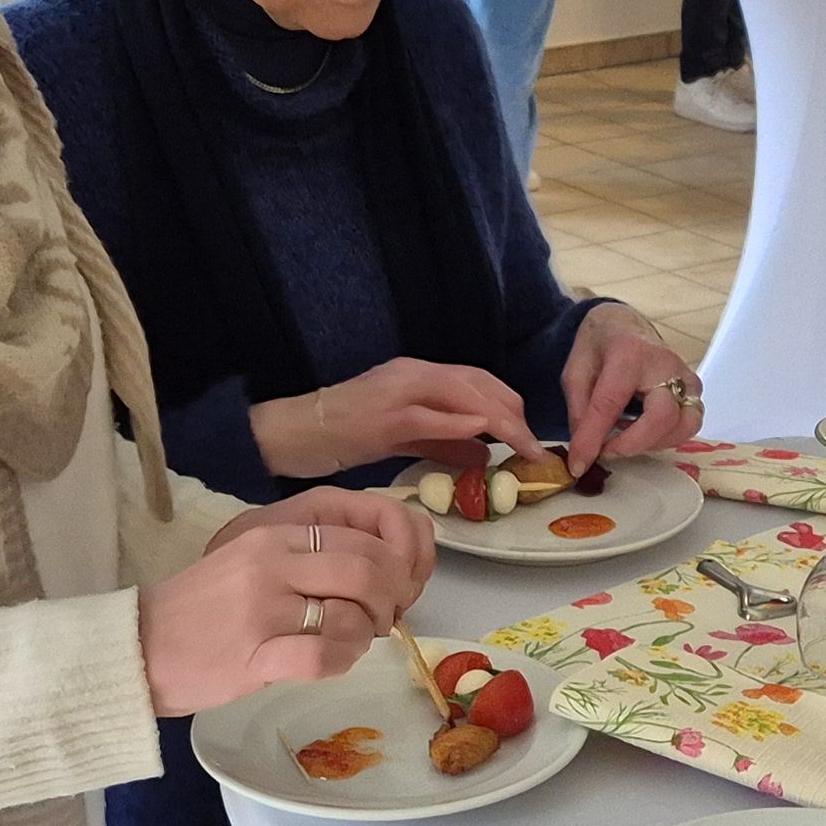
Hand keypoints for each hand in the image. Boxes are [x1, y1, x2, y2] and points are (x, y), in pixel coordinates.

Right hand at [138, 486, 432, 715]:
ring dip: (370, 630)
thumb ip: (305, 558)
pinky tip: (333, 662)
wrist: (136, 652)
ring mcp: (262, 610)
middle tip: (384, 617)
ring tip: (357, 640)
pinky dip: (343, 660)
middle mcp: (270, 563)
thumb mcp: (249, 563)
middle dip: (392, 596)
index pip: (361, 528)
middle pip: (368, 566)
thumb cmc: (198, 612)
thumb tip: (376, 568)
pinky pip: (324, 655)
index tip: (394, 583)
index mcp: (271, 535)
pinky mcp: (255, 656)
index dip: (396, 558)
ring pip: (353, 609)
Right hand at [255, 358, 535, 479]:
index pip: (478, 380)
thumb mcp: (403, 436)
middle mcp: (413, 373)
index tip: (530, 436)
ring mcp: (398, 389)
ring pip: (462, 393)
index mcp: (419, 374)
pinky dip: (459, 422)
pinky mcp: (383, 414)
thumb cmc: (344, 434)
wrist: (292, 432)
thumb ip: (443, 442)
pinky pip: (429, 415)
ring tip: (522, 445)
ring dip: (499, 420)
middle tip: (533, 447)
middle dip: (513, 413)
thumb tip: (483, 452)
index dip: (510, 406)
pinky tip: (484, 434)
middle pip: (479, 382)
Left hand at [563, 299, 702, 469]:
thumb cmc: (599, 346)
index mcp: (628, 353)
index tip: (578, 464)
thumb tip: (585, 451)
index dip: (592, 439)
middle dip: (632, 444)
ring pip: (683, 426)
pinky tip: (640, 431)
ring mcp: (685, 376)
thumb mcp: (575, 372)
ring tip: (624, 438)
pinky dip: (664, 437)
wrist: (624, 325)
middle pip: (661, 417)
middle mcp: (664, 364)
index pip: (611, 404)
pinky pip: (689, 424)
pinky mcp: (694, 389)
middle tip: (606, 451)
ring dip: (651, 443)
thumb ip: (579, 410)